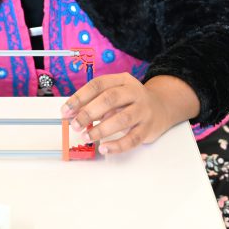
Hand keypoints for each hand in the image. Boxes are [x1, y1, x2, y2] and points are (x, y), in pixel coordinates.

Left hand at [60, 73, 174, 154]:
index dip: (79, 97)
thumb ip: (95, 102)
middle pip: (110, 99)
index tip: (65, 111)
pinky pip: (133, 139)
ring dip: (101, 129)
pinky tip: (104, 148)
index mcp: (122, 80)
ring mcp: (143, 110)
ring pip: (122, 119)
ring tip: (87, 137)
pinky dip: (117, 145)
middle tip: (75, 125)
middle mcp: (134, 92)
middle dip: (88, 112)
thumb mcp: (115, 94)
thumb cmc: (131, 101)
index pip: (98, 84)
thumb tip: (71, 115)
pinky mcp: (148, 128)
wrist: (162, 107)